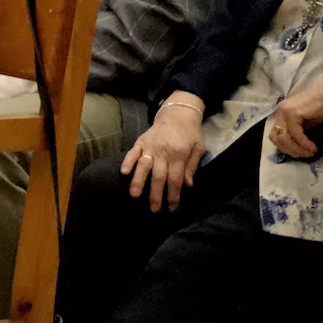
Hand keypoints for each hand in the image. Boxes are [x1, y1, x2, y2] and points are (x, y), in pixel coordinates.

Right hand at [122, 95, 205, 211]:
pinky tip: (124, 172)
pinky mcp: (141, 141)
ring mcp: (151, 146)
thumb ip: (192, 166)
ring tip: (134, 195)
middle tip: (154, 209)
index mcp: (179, 154)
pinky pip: (133, 152)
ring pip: (143, 166)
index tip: (171, 207)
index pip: (175, 179)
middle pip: (159, 176)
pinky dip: (128, 161)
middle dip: (156, 194)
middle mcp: (163, 152)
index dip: (173, 195)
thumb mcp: (198, 147)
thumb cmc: (190, 133)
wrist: (178, 113)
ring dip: (139, 181)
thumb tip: (187, 185)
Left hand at [269, 75, 322, 159]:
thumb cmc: (322, 106)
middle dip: (290, 150)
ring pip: (284, 137)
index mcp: (281, 114)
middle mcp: (279, 112)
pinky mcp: (293, 112)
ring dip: (297, 148)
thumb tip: (295, 149)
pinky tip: (312, 147)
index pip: (275, 135)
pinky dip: (303, 143)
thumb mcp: (305, 123)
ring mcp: (285, 111)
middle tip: (304, 155)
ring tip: (309, 152)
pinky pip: (295, 133)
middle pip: (276, 138)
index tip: (299, 154)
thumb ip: (297, 132)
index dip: (285, 148)